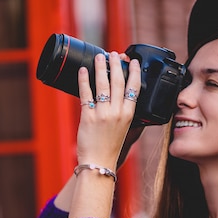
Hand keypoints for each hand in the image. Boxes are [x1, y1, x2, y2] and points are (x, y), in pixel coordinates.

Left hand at [76, 51, 140, 169]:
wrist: (98, 163)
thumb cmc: (111, 148)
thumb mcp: (126, 130)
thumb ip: (127, 115)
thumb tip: (130, 101)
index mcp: (129, 115)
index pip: (134, 88)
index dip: (133, 72)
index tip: (132, 61)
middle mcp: (117, 112)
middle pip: (118, 82)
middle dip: (116, 64)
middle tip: (113, 54)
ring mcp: (102, 114)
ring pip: (103, 84)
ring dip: (101, 67)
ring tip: (99, 57)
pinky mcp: (88, 117)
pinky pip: (86, 94)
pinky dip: (84, 80)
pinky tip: (83, 70)